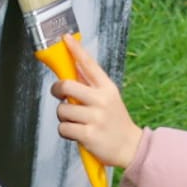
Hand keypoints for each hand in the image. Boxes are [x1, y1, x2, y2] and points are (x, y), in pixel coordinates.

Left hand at [51, 41, 142, 167]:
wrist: (130, 147)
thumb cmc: (115, 121)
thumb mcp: (109, 98)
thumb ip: (91, 85)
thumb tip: (73, 68)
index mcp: (107, 88)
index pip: (89, 64)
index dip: (75, 50)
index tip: (66, 38)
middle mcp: (102, 100)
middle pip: (67, 86)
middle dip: (57, 90)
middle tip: (60, 95)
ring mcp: (95, 117)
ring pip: (62, 110)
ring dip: (64, 117)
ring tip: (76, 121)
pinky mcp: (88, 134)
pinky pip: (63, 128)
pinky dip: (66, 131)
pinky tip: (77, 133)